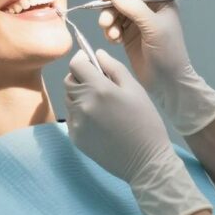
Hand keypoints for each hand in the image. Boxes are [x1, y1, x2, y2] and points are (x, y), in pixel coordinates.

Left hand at [64, 49, 211, 214]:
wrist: (145, 161)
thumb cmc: (145, 121)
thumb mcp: (135, 89)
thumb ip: (113, 67)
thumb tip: (96, 53)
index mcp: (98, 89)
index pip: (75, 64)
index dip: (82, 59)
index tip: (90, 61)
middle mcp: (82, 104)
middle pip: (69, 81)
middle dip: (80, 77)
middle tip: (98, 83)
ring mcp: (76, 123)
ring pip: (69, 99)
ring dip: (79, 95)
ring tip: (101, 104)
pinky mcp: (75, 138)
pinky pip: (71, 118)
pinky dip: (80, 114)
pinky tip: (99, 121)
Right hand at [97, 0, 214, 135]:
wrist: (168, 83)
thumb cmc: (167, 53)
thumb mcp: (154, 28)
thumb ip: (134, 8)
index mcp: (161, 0)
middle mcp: (149, 7)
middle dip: (111, 7)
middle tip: (105, 23)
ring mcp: (138, 21)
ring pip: (115, 10)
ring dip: (109, 21)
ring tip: (112, 36)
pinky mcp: (128, 34)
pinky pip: (113, 25)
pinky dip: (110, 31)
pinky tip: (114, 42)